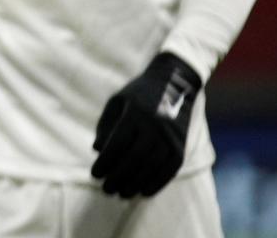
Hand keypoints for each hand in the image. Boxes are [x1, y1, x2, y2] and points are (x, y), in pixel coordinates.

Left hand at [91, 52, 202, 197]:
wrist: (175, 84)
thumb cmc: (139, 93)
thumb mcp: (117, 101)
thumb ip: (105, 125)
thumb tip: (97, 150)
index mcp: (135, 114)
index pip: (118, 144)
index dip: (105, 162)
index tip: (95, 174)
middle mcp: (154, 127)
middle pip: (134, 159)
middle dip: (118, 177)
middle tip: (106, 189)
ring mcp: (170, 137)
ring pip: (152, 167)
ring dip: (136, 183)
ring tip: (122, 193)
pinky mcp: (181, 146)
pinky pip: (170, 169)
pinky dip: (157, 183)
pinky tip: (144, 191)